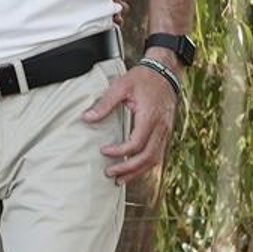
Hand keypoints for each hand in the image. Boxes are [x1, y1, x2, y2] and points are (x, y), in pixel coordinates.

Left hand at [83, 62, 177, 181]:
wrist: (165, 71)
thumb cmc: (143, 78)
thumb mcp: (121, 86)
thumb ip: (104, 103)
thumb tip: (87, 118)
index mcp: (150, 116)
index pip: (136, 143)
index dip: (119, 151)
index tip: (103, 151)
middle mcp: (161, 127)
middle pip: (147, 157)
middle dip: (128, 169)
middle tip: (109, 173)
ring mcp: (166, 131)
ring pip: (155, 159)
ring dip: (137, 172)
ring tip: (120, 179)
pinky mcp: (166, 132)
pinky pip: (158, 154)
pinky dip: (145, 165)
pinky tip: (133, 170)